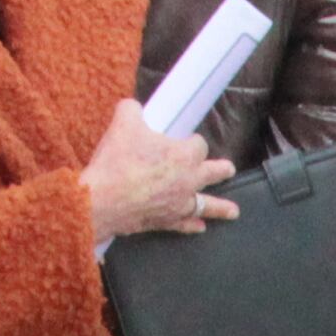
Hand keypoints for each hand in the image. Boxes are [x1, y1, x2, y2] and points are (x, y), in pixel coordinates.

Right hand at [86, 100, 235, 240]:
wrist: (102, 200)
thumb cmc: (117, 161)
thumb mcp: (123, 123)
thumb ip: (132, 110)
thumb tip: (133, 108)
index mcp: (184, 155)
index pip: (198, 144)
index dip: (192, 140)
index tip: (186, 139)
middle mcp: (189, 181)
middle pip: (213, 173)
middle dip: (221, 170)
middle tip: (229, 170)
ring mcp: (179, 203)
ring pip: (206, 204)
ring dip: (220, 207)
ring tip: (233, 211)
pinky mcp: (166, 221)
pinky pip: (185, 224)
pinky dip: (193, 225)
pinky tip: (200, 227)